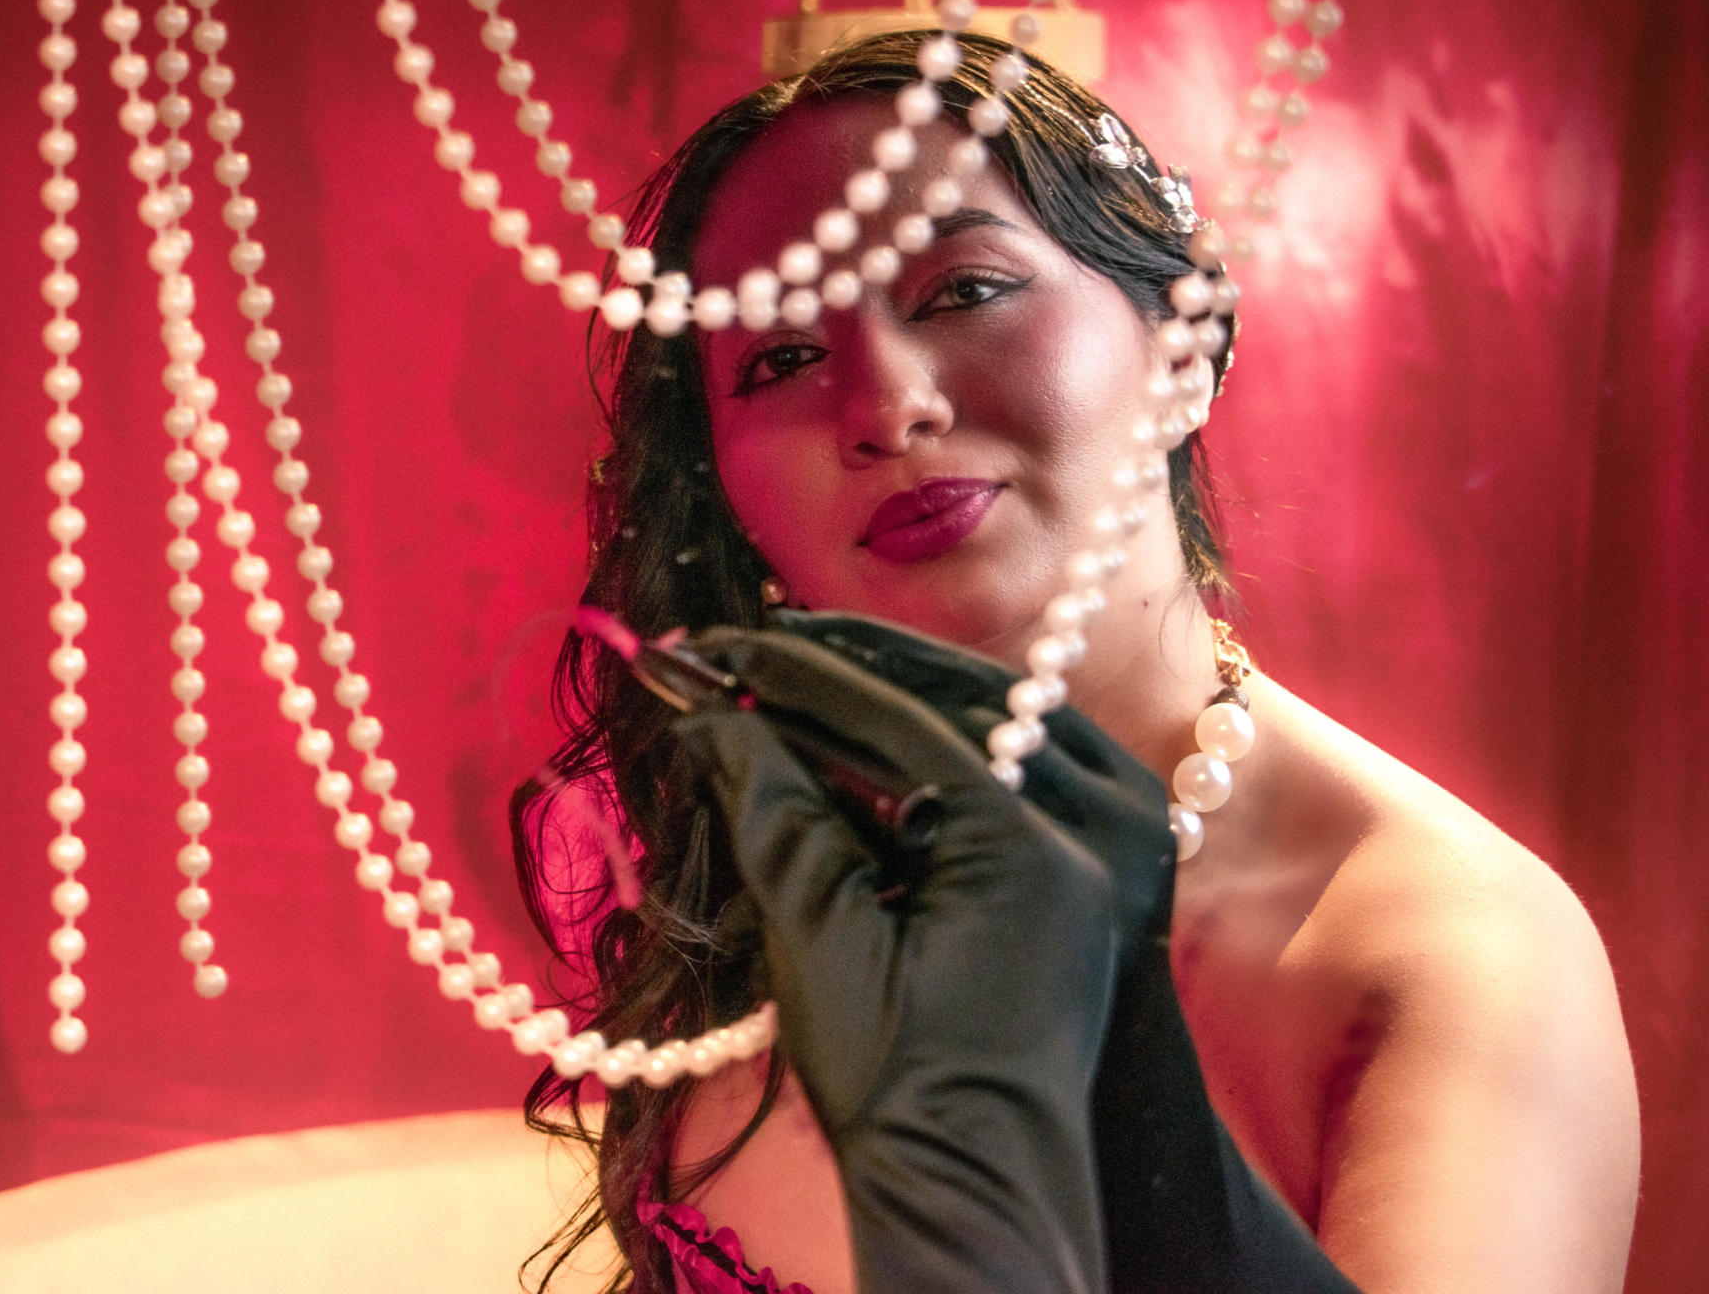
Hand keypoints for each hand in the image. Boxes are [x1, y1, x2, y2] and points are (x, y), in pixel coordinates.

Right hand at [772, 609, 1360, 1293]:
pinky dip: (950, 741)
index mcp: (1033, 849)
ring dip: (902, 693)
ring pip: (1004, 720)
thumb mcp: (819, 942)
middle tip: (754, 645)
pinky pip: (1028, 763)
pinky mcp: (1109, 867)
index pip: (901, 718)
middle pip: (964, 697)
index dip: (797, 678)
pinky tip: (877, 731)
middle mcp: (1099, 831)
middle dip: (851, 667)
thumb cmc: (898, 1083)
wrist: (979, 1183)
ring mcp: (1120, 846)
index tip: (719, 652)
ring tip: (803, 674)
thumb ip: (773, 813)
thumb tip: (709, 717)